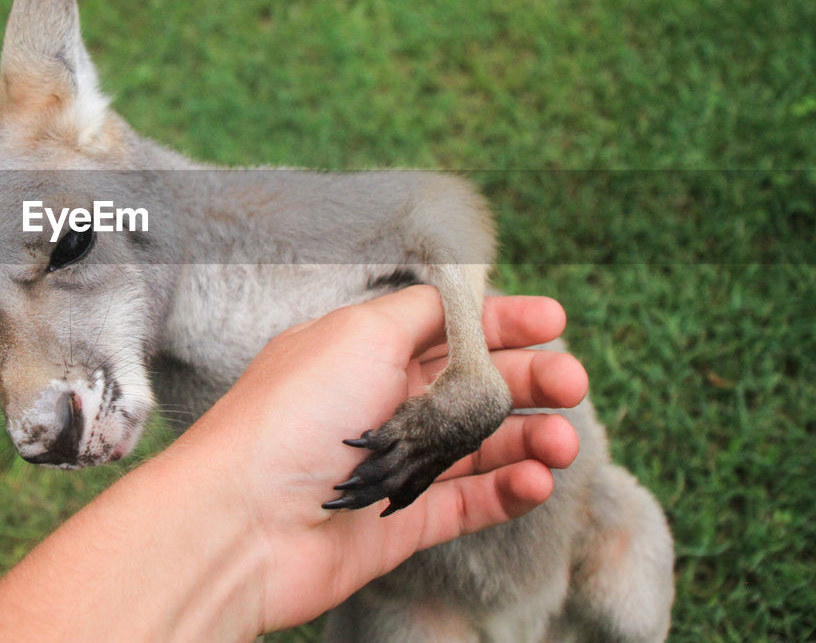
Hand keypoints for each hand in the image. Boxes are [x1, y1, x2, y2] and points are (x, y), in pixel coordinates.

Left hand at [172, 286, 585, 631]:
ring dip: (529, 437)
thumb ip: (421, 313)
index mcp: (364, 349)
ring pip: (479, 445)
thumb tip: (459, 295)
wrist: (242, 519)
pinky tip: (538, 480)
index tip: (554, 321)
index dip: (502, 323)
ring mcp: (391, 463)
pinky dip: (508, 490)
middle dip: (528, 379)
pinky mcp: (398, 520)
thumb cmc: (294, 414)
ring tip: (565, 443)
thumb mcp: (361, 332)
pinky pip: (467, 501)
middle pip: (473, 385)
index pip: (447, 328)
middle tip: (573, 384)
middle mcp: (379, 401)